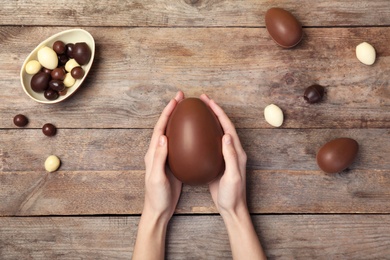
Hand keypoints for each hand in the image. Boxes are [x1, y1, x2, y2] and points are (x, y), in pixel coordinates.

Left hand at [133, 91, 184, 259]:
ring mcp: (166, 157)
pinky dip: (186, 134)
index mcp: (153, 153)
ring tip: (189, 110)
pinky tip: (196, 133)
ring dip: (179, 120)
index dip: (167, 113)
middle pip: (166, 126)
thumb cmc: (156, 196)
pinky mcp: (173, 163)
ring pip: (173, 133)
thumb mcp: (157, 178)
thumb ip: (159, 158)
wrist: (159, 210)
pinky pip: (180, 144)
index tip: (176, 100)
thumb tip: (163, 137)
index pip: (160, 128)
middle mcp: (158, 152)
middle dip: (173, 110)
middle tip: (182, 97)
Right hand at [200, 94, 266, 258]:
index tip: (208, 101)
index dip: (218, 112)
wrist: (232, 208)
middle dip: (213, 111)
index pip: (227, 126)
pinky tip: (194, 134)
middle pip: (222, 125)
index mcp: (237, 151)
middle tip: (202, 100)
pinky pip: (210, 143)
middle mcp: (232, 150)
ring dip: (209, 120)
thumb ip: (231, 156)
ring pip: (216, 132)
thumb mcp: (232, 176)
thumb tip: (226, 135)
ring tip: (198, 111)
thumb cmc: (232, 194)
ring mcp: (225, 156)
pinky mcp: (218, 162)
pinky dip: (204, 133)